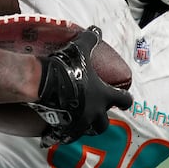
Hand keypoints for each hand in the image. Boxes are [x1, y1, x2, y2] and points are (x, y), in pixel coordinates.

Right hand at [28, 25, 131, 145]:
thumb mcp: (80, 49)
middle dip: (101, 118)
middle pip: (104, 124)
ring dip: (85, 127)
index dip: (125, 99)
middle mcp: (94, 113)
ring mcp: (79, 124)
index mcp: (103, 96)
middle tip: (96, 112)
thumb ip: (90, 39)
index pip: (124, 100)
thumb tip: (96, 30)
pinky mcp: (64, 130)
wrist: (43, 83)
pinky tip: (55, 133)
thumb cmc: (66, 67)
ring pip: (87, 132)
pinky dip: (62, 134)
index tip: (124, 98)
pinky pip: (65, 137)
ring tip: (78, 121)